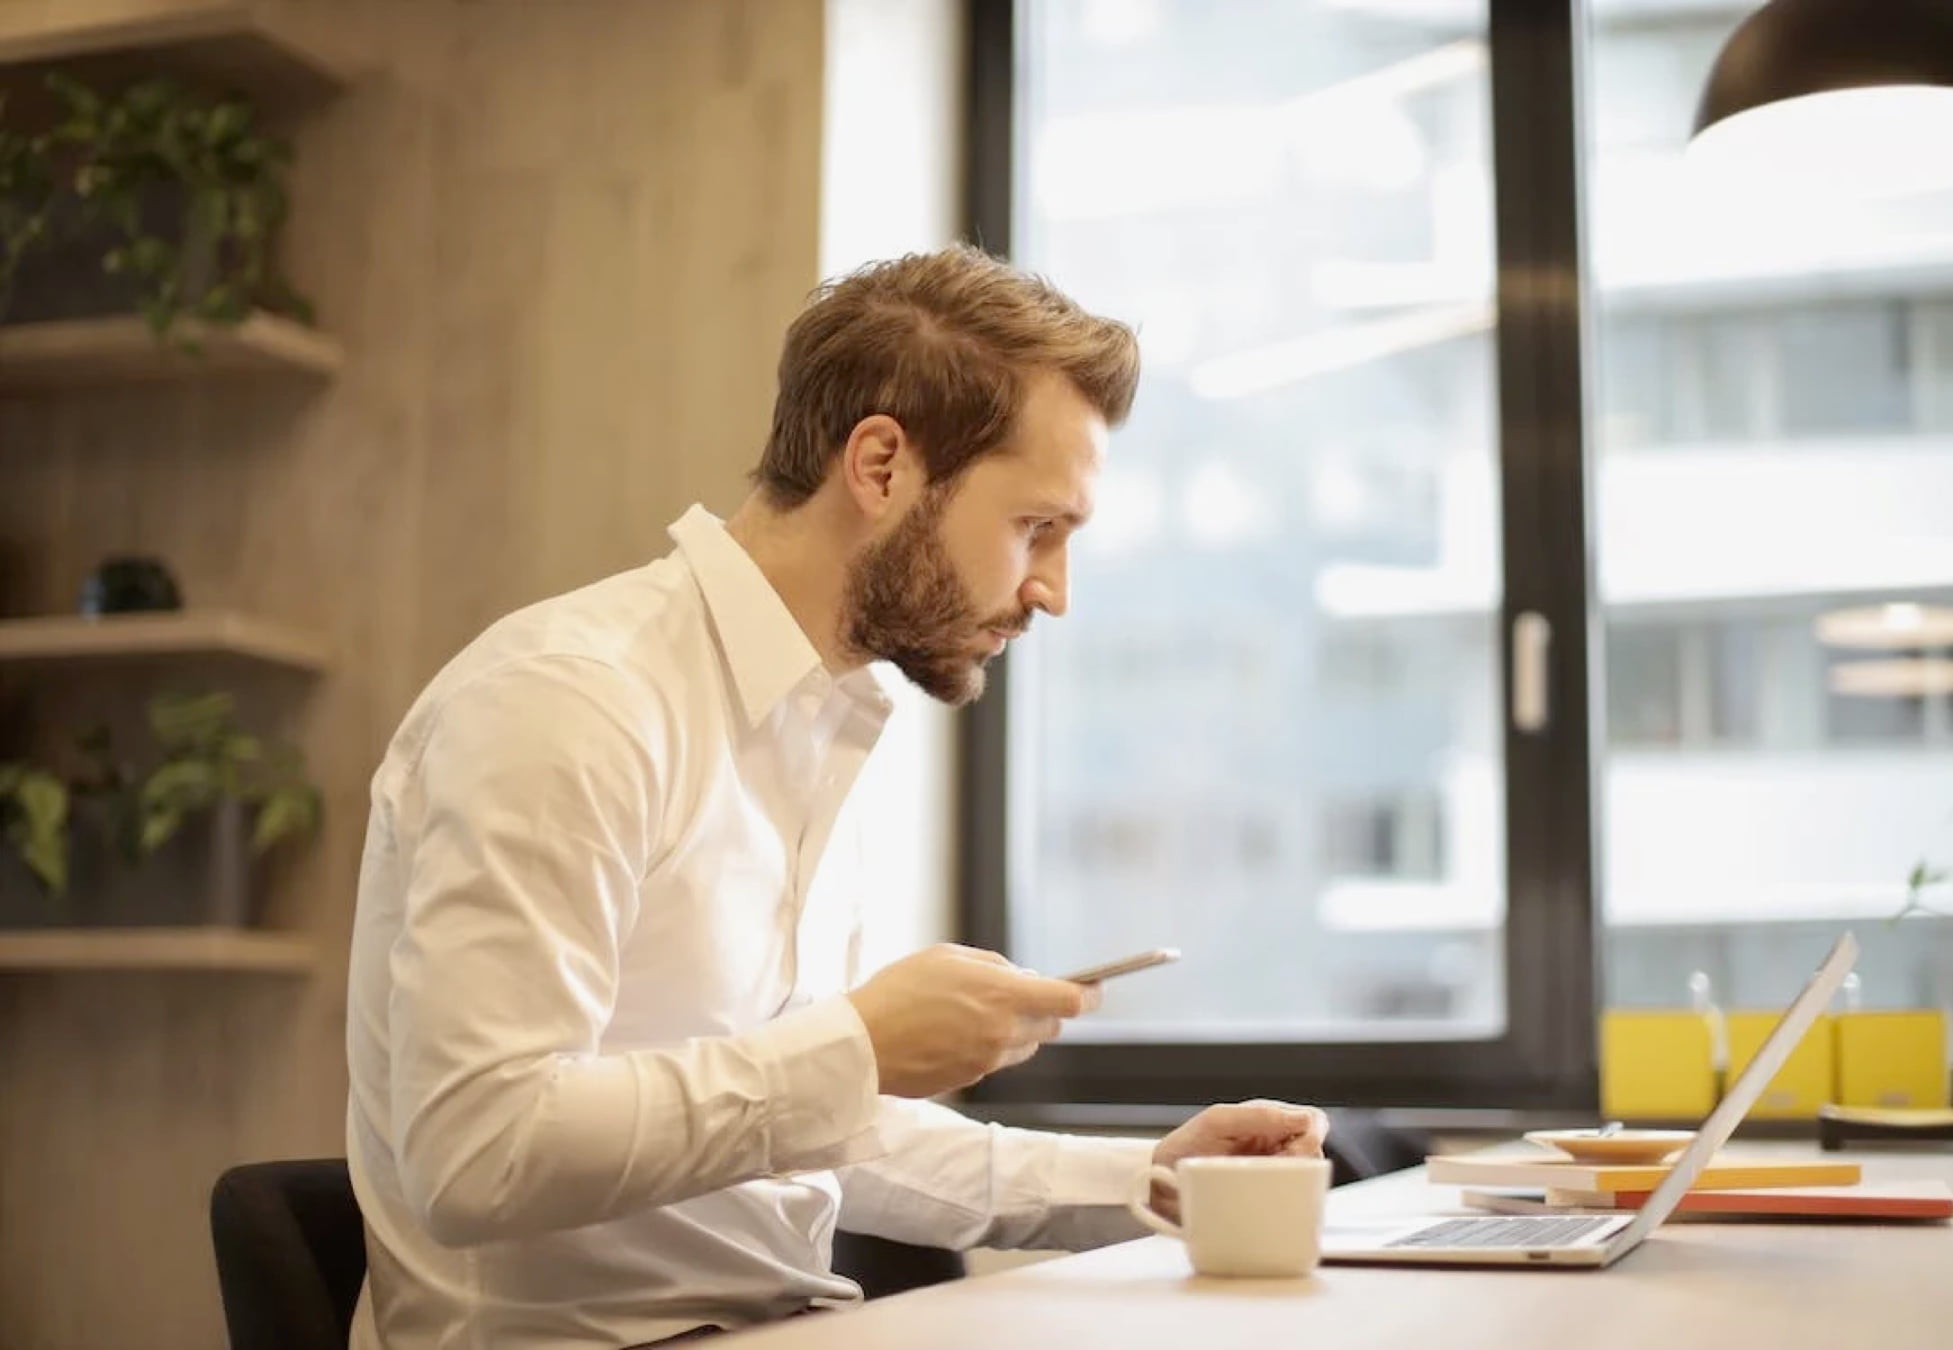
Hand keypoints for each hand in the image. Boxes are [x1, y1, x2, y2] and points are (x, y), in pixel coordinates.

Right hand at [846, 944, 1101, 1097]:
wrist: (862, 1044)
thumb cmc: (899, 992)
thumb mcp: (948, 957)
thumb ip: (994, 966)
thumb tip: (1022, 977)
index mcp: (1004, 997)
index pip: (1070, 1001)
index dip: (1089, 994)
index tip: (1094, 989)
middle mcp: (1004, 1034)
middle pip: (1051, 1026)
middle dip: (1043, 1010)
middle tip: (1015, 994)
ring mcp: (988, 1062)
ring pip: (1023, 1046)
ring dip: (1015, 1030)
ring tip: (973, 1013)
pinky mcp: (971, 1080)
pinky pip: (994, 1061)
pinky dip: (986, 1047)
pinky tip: (952, 1033)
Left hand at [1149, 1100, 1330, 1221]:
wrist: (1158, 1182)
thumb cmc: (1185, 1147)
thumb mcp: (1216, 1122)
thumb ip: (1256, 1116)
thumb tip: (1302, 1121)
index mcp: (1267, 1119)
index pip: (1312, 1120)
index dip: (1310, 1136)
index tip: (1289, 1152)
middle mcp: (1274, 1144)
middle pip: (1316, 1150)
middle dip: (1302, 1162)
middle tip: (1273, 1171)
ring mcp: (1272, 1172)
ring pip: (1309, 1176)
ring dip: (1294, 1182)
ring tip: (1263, 1185)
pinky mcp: (1268, 1198)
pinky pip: (1294, 1199)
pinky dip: (1288, 1202)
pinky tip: (1268, 1203)